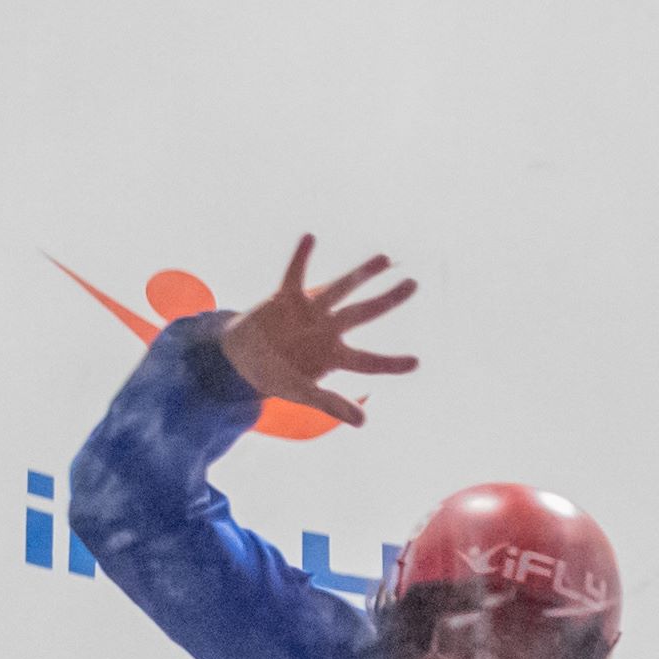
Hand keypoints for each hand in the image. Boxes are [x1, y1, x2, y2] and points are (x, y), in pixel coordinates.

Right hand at [213, 237, 418, 421]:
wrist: (241, 358)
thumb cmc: (276, 377)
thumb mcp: (301, 393)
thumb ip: (331, 404)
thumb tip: (364, 421)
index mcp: (335, 355)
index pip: (368, 362)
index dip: (390, 363)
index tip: (417, 362)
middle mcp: (329, 329)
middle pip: (364, 313)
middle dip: (388, 300)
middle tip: (414, 284)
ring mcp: (311, 311)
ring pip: (340, 288)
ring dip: (361, 273)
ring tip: (385, 258)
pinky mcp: (287, 297)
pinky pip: (294, 274)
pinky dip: (300, 257)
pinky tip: (310, 237)